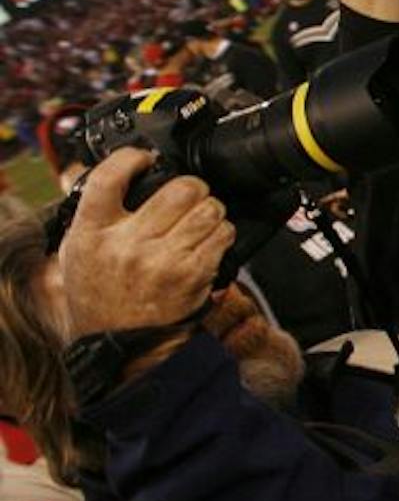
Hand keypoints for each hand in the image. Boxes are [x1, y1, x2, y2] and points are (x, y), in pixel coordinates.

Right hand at [57, 149, 230, 339]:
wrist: (115, 341)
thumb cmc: (97, 292)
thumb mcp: (75, 249)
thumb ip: (88, 210)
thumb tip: (91, 168)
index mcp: (91, 232)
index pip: (109, 178)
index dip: (132, 158)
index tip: (143, 159)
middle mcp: (126, 244)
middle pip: (179, 189)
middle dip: (191, 187)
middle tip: (187, 195)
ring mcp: (161, 261)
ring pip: (208, 209)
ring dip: (210, 209)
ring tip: (199, 219)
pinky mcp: (191, 275)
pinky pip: (222, 235)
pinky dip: (222, 232)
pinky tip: (208, 240)